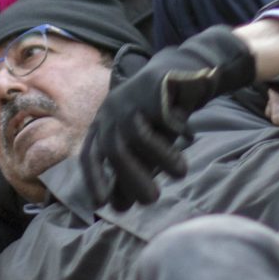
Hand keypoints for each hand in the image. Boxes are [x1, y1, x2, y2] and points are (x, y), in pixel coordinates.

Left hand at [79, 26, 257, 208]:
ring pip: (138, 135)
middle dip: (131, 177)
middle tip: (152, 200)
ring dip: (160, 157)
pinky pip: (163, 116)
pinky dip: (176, 129)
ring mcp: (130, 97)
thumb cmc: (159, 115)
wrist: (181, 72)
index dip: (93, 179)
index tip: (100, 204)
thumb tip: (118, 207)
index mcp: (102, 125)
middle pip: (114, 149)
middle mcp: (110, 111)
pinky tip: (189, 135)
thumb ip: (131, 170)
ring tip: (181, 173)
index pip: (90, 155)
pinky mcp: (152, 86)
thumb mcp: (144, 146)